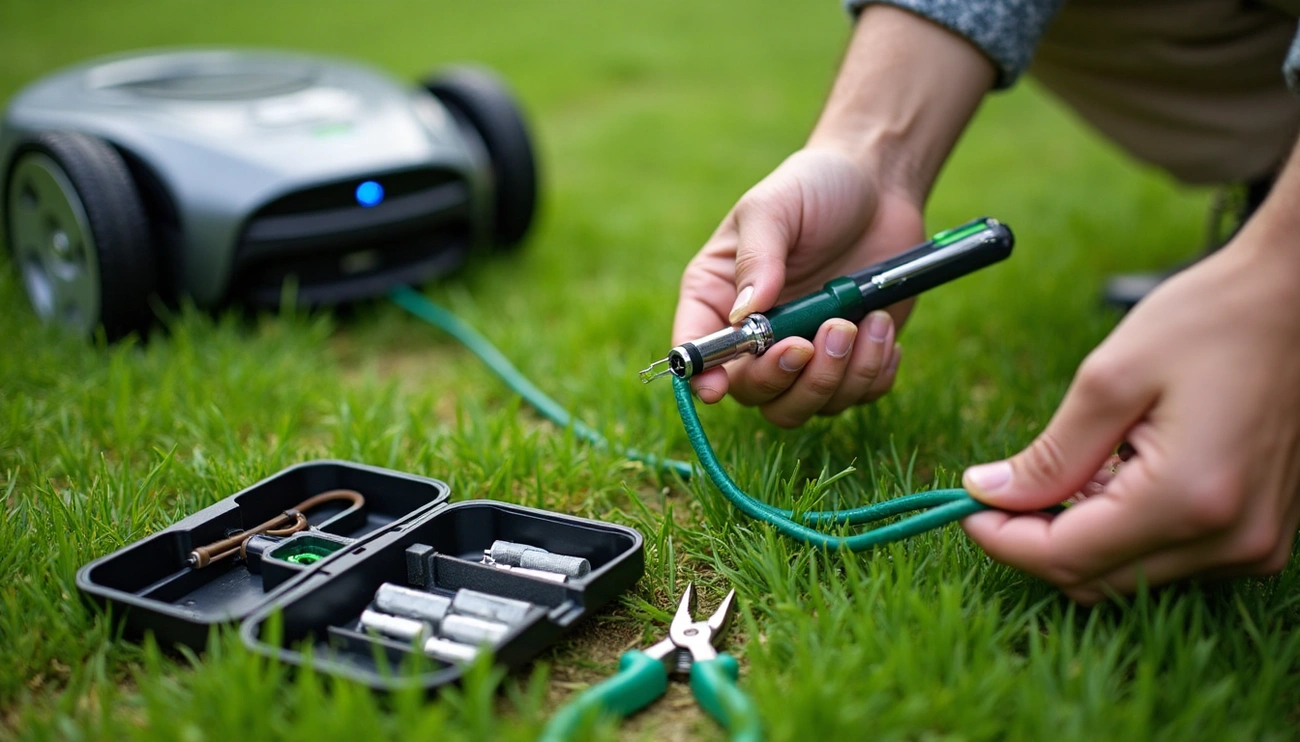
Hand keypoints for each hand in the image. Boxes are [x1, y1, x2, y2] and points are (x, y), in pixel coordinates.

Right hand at [672, 147, 921, 426]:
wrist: (880, 186)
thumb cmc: (814, 187)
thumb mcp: (774, 208)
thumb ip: (757, 258)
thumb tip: (743, 314)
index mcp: (717, 296)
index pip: (697, 350)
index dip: (703, 376)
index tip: (720, 387)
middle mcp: (753, 336)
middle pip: (752, 392)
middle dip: (789, 376)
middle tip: (826, 333)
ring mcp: (802, 352)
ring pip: (803, 405)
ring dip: (838, 376)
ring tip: (865, 322)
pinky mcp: (848, 360)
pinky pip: (854, 398)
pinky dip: (871, 376)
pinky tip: (881, 331)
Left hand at [960, 233, 1299, 602]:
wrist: (1298, 299)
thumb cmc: (1211, 320)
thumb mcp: (1110, 378)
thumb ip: (1050, 453)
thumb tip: (988, 493)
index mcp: (1189, 501)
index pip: (1066, 558)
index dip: (1003, 539)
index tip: (965, 504)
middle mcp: (1230, 540)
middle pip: (1096, 579)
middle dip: (1034, 540)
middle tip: (1000, 488)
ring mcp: (1254, 544)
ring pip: (1129, 575)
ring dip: (1080, 536)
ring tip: (1068, 469)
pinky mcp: (1262, 535)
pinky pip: (1169, 558)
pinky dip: (1124, 530)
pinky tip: (1114, 476)